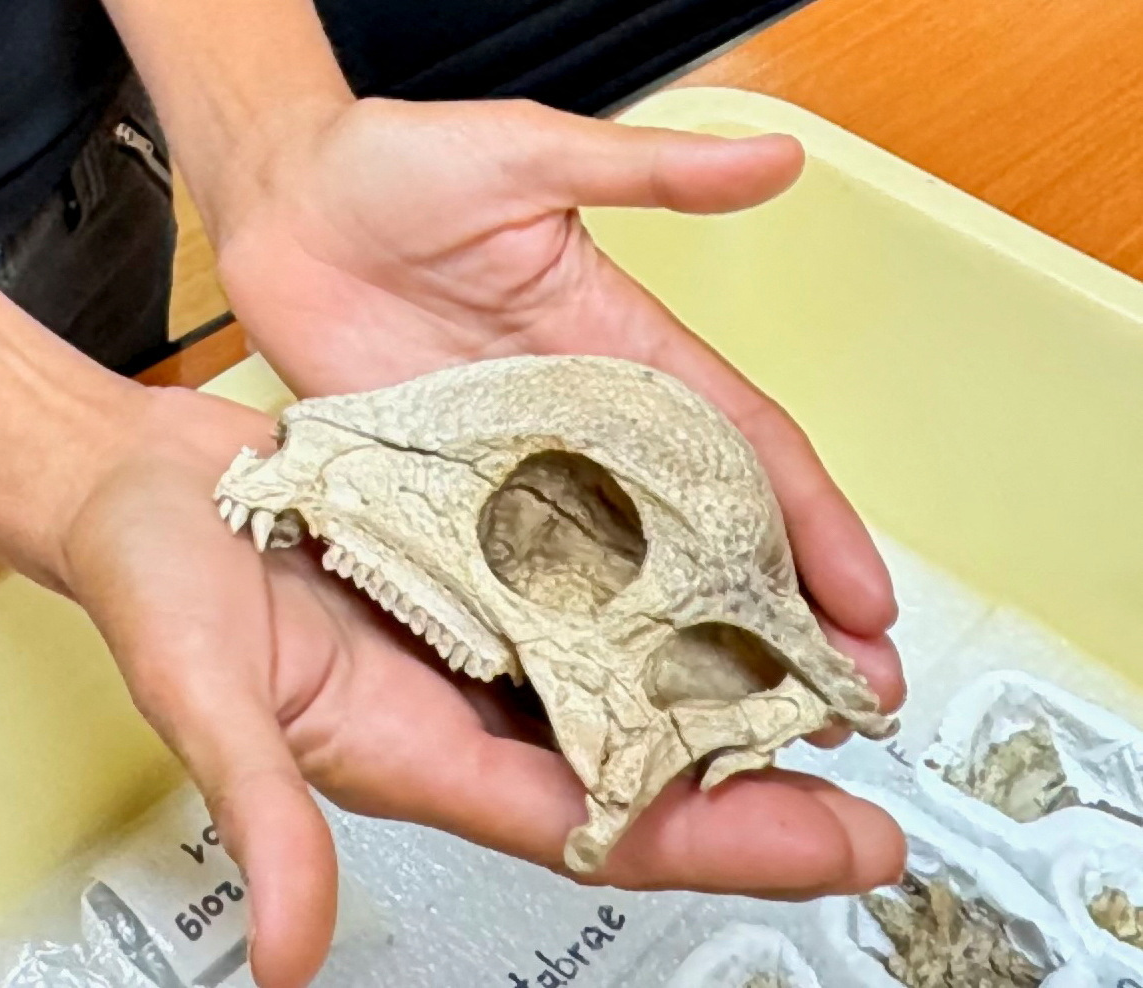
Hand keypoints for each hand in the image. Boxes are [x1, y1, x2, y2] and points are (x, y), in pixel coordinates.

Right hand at [58, 387, 906, 987]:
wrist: (132, 481)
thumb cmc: (149, 582)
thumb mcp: (201, 695)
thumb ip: (260, 815)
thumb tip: (290, 954)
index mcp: (414, 749)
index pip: (594, 819)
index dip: (723, 841)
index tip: (839, 846)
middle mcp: (461, 698)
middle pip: (635, 759)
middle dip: (758, 780)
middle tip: (872, 773)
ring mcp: (473, 625)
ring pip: (623, 673)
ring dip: (720, 683)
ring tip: (823, 676)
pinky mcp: (472, 554)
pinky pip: (585, 583)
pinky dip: (656, 588)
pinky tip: (715, 568)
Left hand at [216, 96, 901, 672]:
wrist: (279, 204)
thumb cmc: (393, 166)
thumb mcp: (527, 155)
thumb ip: (647, 172)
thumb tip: (774, 156)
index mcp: (625, 352)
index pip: (746, 450)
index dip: (816, 527)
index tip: (868, 603)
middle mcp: (582, 429)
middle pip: (700, 541)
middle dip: (777, 620)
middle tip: (837, 702)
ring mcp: (512, 474)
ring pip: (615, 583)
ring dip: (678, 656)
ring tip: (739, 734)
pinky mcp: (439, 500)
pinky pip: (509, 587)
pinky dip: (555, 648)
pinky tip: (590, 708)